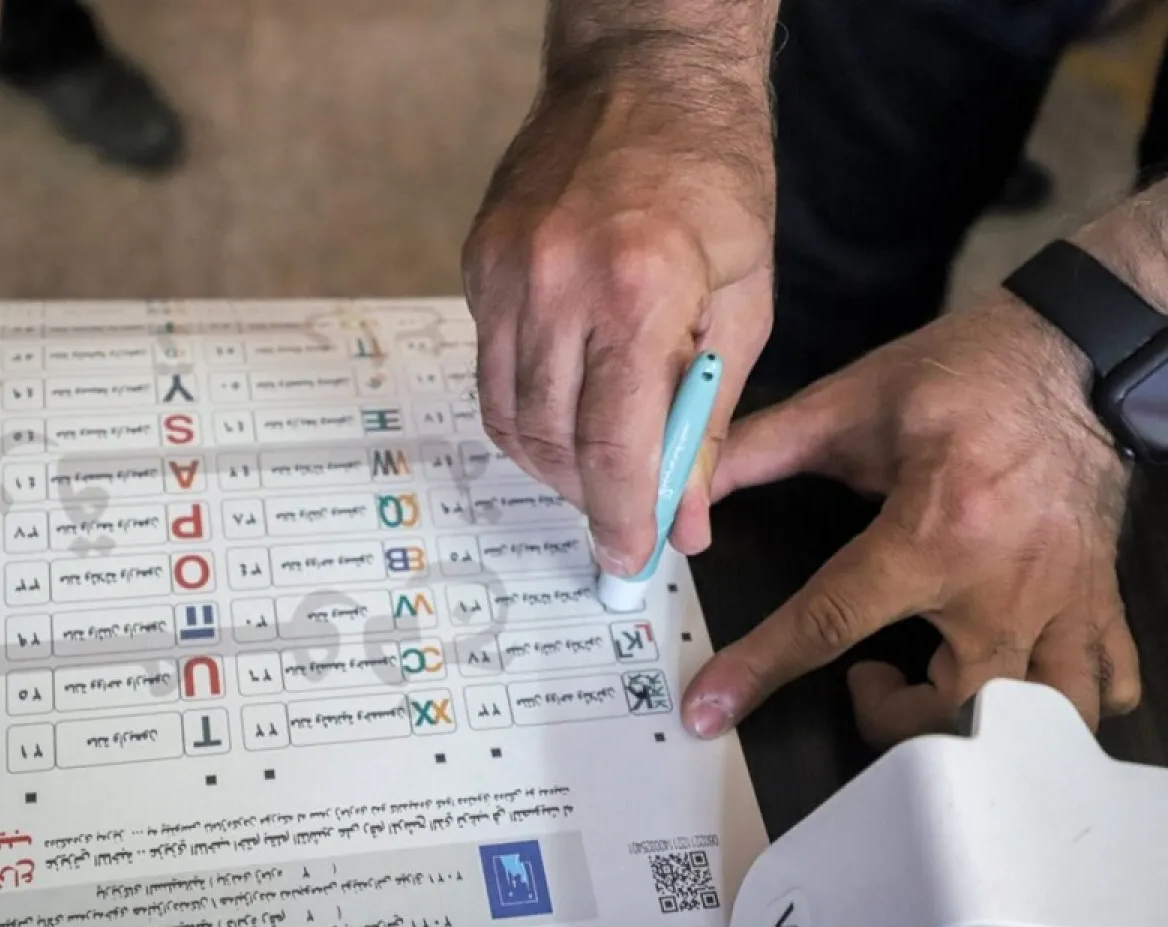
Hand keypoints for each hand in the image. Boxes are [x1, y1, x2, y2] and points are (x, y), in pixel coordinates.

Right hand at [461, 48, 774, 570]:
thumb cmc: (714, 178)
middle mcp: (556, 282)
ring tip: (591, 464)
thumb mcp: (744, 302)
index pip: (612, 445)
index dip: (621, 517)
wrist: (645, 73)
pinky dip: (523, 404)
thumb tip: (685, 516)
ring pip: (505, 413)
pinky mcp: (478, 261)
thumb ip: (710, 418)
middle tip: (618, 512)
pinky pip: (489, 365)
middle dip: (586, 494)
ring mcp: (505, 269)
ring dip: (548, 459)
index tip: (628, 559)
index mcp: (639, 289)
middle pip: (548, 440)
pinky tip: (563, 399)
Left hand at [683, 290, 1139, 745]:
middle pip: (952, 709)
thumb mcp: (850, 401)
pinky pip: (1108, 685)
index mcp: (934, 533)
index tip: (709, 711)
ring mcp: (1063, 601)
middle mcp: (1004, 584)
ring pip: (1038, 720)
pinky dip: (1064, 706)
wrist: (1074, 350)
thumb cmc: (965, 374)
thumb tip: (686, 480)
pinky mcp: (1099, 599)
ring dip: (978, 726)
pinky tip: (1019, 684)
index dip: (758, 670)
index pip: (828, 622)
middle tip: (864, 679)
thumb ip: (760, 447)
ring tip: (941, 687)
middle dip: (892, 722)